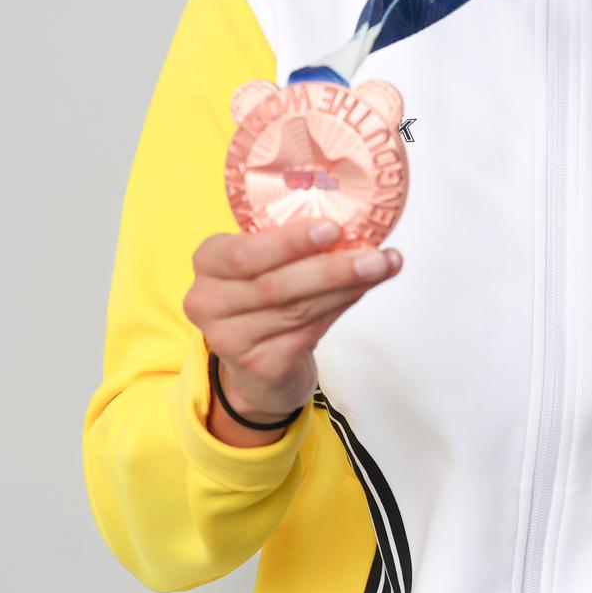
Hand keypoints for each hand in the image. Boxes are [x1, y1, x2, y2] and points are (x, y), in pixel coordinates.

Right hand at [183, 217, 402, 418]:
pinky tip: (363, 291)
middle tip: (374, 254)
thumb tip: (358, 223)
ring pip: (298, 308)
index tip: (333, 228)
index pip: (243, 253)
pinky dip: (340, 308)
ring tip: (383, 267)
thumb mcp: (266, 265)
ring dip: (346, 286)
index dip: (289, 242)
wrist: (258, 369)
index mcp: (208, 262)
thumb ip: (297, 246)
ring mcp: (229, 339)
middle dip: (331, 268)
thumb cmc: (265, 300)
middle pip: (275, 284)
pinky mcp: (258, 366)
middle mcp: (208, 302)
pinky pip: (308, 332)